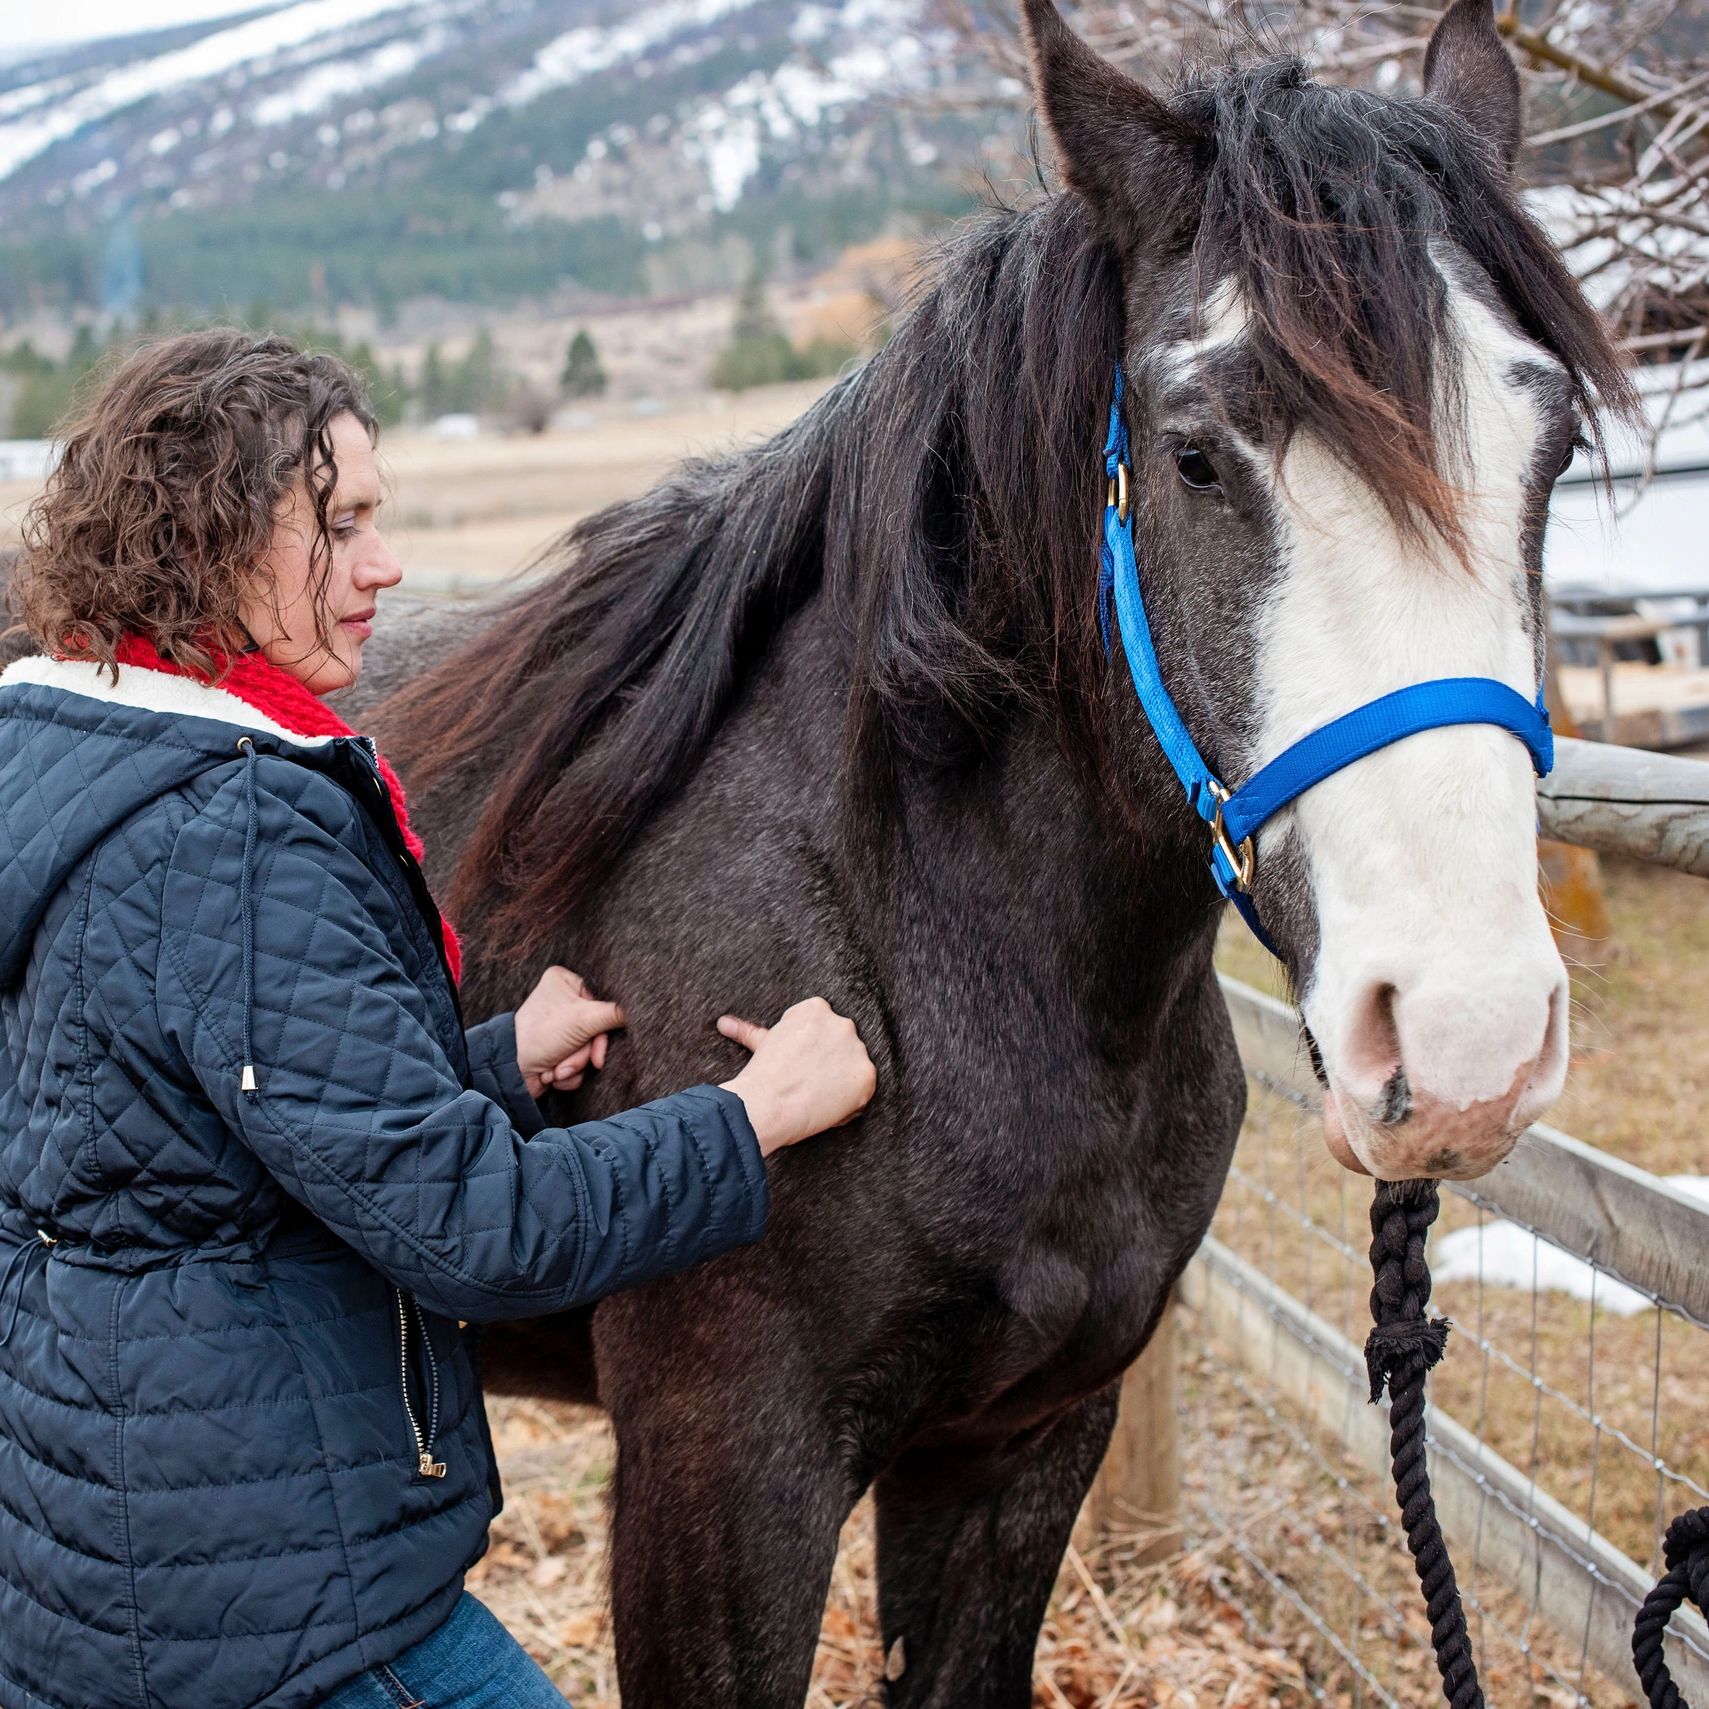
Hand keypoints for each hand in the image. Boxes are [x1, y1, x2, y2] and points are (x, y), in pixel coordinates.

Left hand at [513, 966, 625, 1099]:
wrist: (511, 1072)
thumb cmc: (540, 1035)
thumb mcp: (583, 1019)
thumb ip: (616, 1013)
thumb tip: (644, 1007)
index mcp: (564, 981)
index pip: (601, 1001)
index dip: (601, 1029)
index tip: (596, 1044)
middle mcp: (561, 1001)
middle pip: (596, 1029)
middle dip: (584, 1052)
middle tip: (572, 1059)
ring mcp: (559, 1027)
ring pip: (587, 1049)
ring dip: (575, 1064)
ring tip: (557, 1067)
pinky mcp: (557, 1049)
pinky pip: (577, 1063)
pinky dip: (568, 1073)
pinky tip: (552, 1072)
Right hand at [716, 997, 876, 1156]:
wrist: (768, 1104)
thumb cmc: (761, 1075)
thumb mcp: (759, 1044)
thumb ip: (752, 1031)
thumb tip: (724, 1023)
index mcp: (816, 1009)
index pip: (822, 1026)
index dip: (810, 1049)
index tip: (799, 1064)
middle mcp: (842, 1023)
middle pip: (841, 1044)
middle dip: (828, 1062)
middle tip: (806, 1082)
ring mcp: (856, 1050)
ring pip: (854, 1067)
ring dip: (840, 1081)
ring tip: (814, 1095)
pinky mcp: (866, 1076)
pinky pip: (863, 1091)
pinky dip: (849, 1103)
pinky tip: (826, 1107)